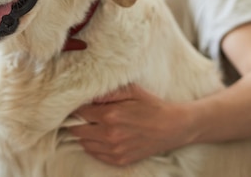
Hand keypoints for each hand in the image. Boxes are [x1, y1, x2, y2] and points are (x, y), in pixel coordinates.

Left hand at [68, 84, 191, 165]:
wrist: (174, 127)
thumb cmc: (152, 105)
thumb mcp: (132, 90)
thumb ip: (108, 91)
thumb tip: (87, 93)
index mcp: (111, 115)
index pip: (80, 112)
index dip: (77, 108)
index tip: (78, 105)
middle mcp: (110, 134)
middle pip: (77, 130)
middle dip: (76, 122)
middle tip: (82, 116)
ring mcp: (115, 150)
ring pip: (84, 144)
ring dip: (84, 135)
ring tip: (91, 126)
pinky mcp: (120, 160)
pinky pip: (95, 155)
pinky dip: (93, 146)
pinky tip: (99, 138)